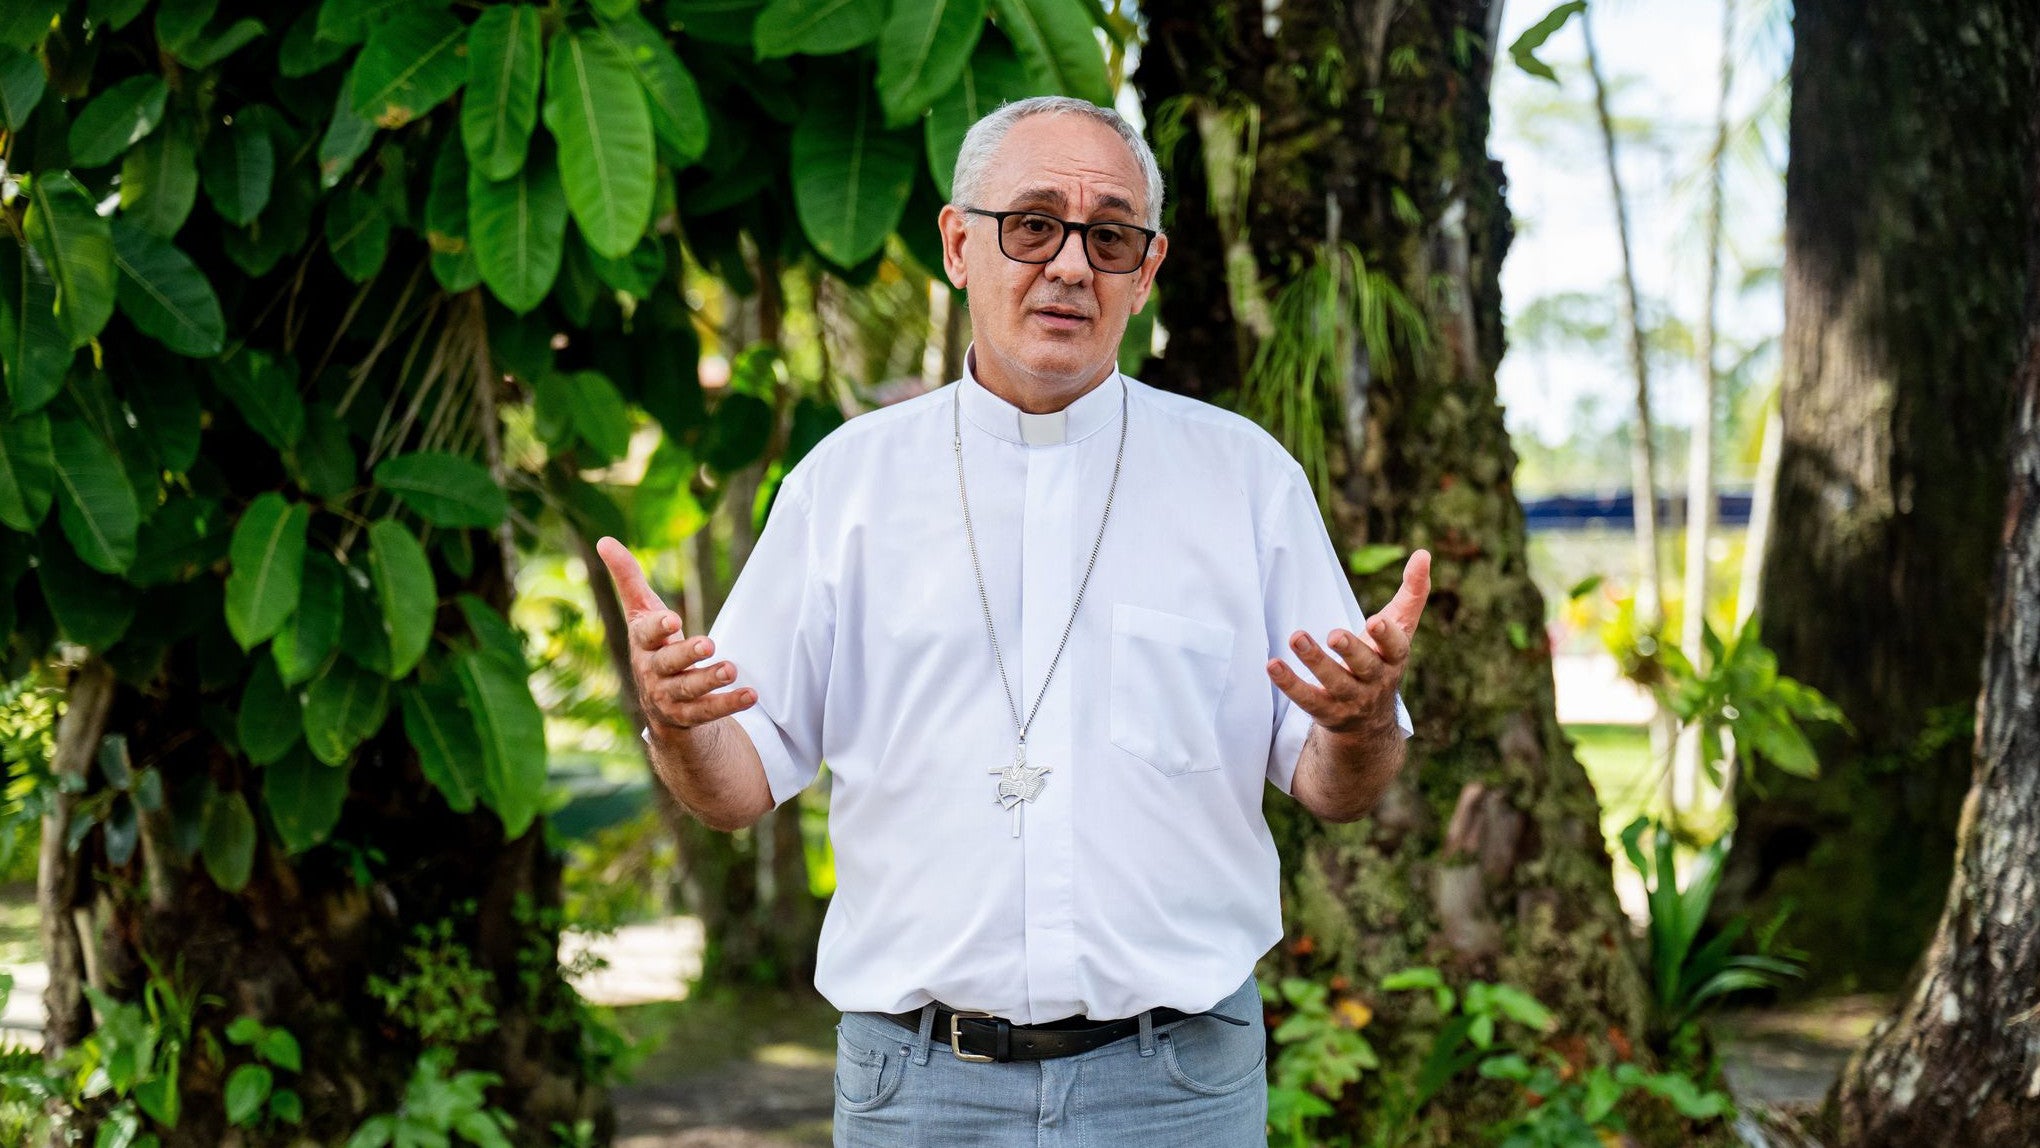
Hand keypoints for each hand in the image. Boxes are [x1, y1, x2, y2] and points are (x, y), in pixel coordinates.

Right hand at [594, 536, 756, 731]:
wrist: (656, 702)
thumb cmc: (652, 645)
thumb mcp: (641, 611)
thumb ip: (627, 578)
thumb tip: (603, 539)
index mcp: (642, 643)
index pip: (646, 633)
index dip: (657, 627)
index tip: (672, 619)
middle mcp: (652, 671)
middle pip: (668, 663)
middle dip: (687, 654)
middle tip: (710, 645)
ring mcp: (668, 696)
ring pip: (688, 690)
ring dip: (710, 680)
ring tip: (731, 669)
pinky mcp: (688, 716)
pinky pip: (707, 712)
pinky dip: (729, 704)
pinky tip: (751, 694)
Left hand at [1266, 550, 1430, 735]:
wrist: (1369, 722)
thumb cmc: (1383, 660)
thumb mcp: (1399, 629)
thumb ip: (1412, 593)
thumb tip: (1423, 553)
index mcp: (1394, 659)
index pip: (1396, 648)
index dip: (1387, 636)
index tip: (1375, 620)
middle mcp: (1375, 682)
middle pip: (1365, 666)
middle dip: (1351, 650)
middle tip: (1334, 634)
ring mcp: (1351, 700)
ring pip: (1334, 682)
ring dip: (1315, 661)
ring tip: (1297, 637)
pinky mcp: (1326, 712)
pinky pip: (1307, 699)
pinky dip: (1289, 683)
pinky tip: (1273, 664)